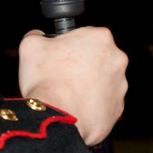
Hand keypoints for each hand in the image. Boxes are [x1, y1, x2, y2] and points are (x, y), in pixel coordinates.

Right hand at [18, 27, 127, 145]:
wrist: (57, 117)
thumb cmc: (47, 81)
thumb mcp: (31, 46)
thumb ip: (38, 35)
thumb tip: (39, 36)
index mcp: (100, 38)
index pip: (87, 36)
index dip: (71, 45)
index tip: (62, 55)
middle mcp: (117, 60)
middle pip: (99, 59)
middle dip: (84, 65)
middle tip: (64, 75)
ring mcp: (120, 85)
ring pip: (104, 82)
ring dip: (90, 85)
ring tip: (69, 93)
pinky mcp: (118, 108)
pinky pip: (105, 103)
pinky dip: (93, 105)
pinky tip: (77, 106)